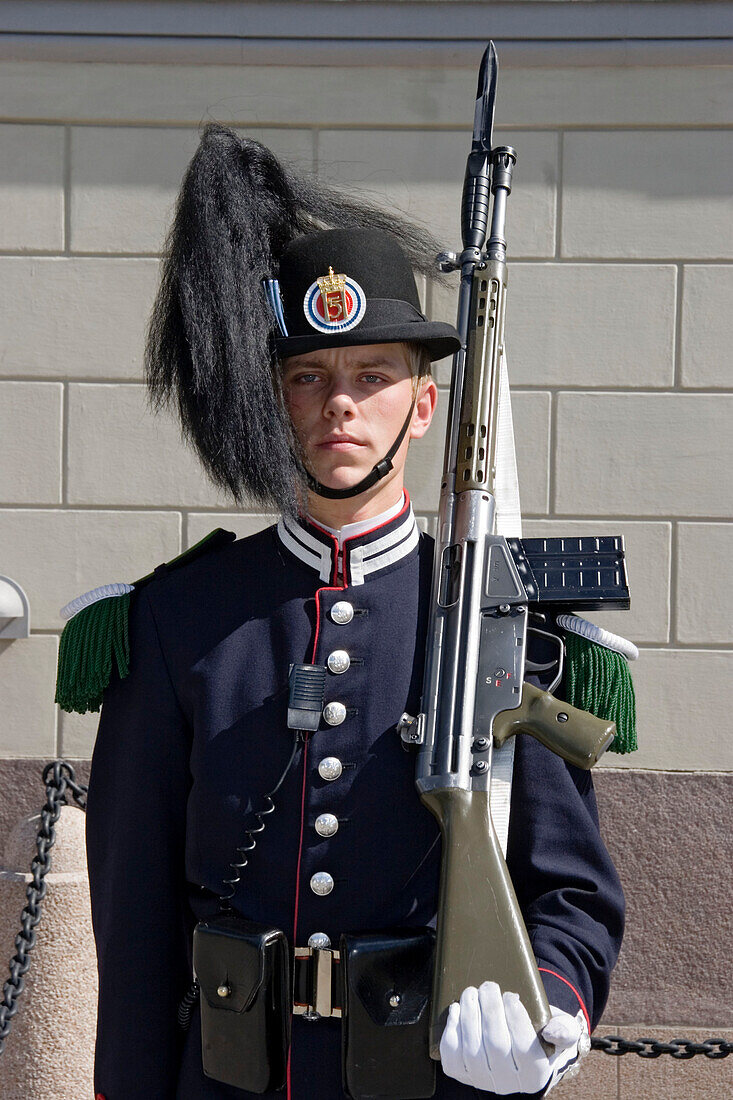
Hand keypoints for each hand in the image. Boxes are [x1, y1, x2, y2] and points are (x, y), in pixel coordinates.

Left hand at [439, 981, 588, 1095]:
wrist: (521, 1043)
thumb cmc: (541, 1031)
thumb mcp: (562, 1029)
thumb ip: (565, 1029)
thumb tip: (553, 1032)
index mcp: (536, 1074)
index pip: (524, 1049)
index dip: (515, 1020)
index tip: (511, 995)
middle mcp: (509, 1084)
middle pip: (496, 1046)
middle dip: (490, 1010)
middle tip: (488, 986)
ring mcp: (483, 1080)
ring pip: (471, 1050)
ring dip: (469, 1015)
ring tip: (471, 992)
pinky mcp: (462, 1074)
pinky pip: (452, 1056)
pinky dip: (452, 1031)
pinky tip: (457, 1011)